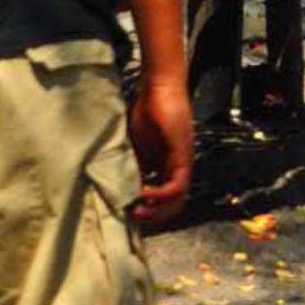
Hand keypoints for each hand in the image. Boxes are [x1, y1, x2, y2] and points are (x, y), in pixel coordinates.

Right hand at [128, 74, 193, 225]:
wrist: (157, 87)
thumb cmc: (147, 110)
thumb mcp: (134, 146)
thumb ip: (132, 166)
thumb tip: (122, 190)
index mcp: (166, 166)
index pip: (163, 199)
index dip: (148, 209)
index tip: (128, 211)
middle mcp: (177, 167)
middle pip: (173, 205)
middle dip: (153, 216)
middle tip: (132, 216)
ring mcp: (182, 162)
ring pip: (178, 200)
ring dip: (157, 211)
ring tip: (137, 210)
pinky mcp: (183, 155)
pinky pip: (178, 185)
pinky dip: (161, 195)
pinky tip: (144, 193)